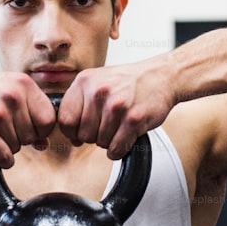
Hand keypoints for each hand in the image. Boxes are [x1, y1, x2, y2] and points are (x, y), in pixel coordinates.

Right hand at [0, 69, 55, 167]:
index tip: (28, 129)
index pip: (49, 119)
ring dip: (6, 146)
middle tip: (3, 127)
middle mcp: (13, 97)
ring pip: (17, 147)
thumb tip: (44, 143)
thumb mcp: (9, 90)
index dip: (41, 130)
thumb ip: (30, 112)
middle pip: (33, 136)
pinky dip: (0, 158)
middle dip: (20, 138)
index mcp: (25, 84)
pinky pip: (4, 157)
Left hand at [58, 58, 176, 158]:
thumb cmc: (129, 81)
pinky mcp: (133, 119)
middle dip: (94, 137)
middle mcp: (98, 92)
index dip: (71, 132)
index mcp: (84, 81)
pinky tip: (125, 138)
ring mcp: (116, 105)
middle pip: (83, 135)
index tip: (79, 133)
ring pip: (100, 143)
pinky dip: (119, 149)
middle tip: (107, 127)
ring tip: (119, 127)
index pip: (65, 119)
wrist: (161, 76)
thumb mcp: (98, 81)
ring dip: (109, 141)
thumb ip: (80, 103)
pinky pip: (116, 148)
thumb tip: (70, 135)